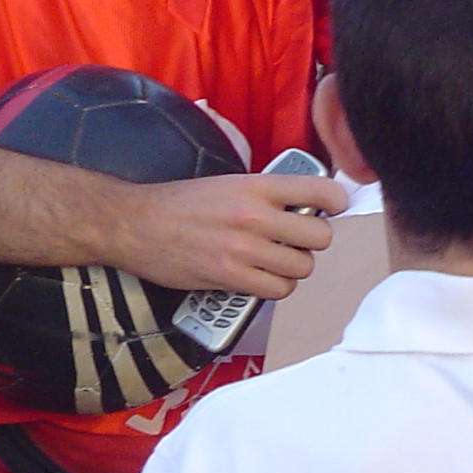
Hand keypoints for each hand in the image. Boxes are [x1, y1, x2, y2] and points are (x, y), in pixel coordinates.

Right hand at [109, 174, 347, 296]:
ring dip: (294, 267)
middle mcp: (254, 216)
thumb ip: (266, 194)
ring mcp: (243, 249)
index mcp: (256, 186)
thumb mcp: (229, 182)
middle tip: (297, 240)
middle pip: (320, 236)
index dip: (336, 202)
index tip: (332, 208)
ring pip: (302, 268)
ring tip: (277, 260)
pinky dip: (275, 287)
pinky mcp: (229, 277)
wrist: (136, 224)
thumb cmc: (181, 203)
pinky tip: (263, 278)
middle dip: (312, 240)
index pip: (321, 191)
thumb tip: (305, 205)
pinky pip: (277, 290)